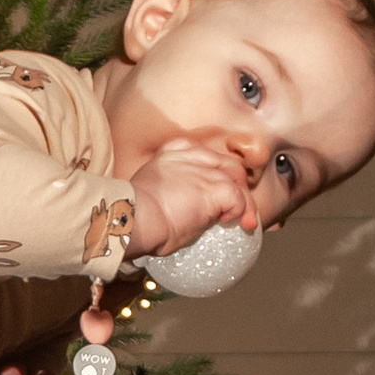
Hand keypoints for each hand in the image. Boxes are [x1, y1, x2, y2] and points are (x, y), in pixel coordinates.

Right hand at [127, 135, 256, 255]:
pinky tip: (228, 221)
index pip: (206, 156)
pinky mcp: (215, 189)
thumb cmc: (135, 215)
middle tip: (236, 209)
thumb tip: (184, 212)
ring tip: (242, 221)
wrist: (131, 218)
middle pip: (228, 165)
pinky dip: (238, 211)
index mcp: (173, 153)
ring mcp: (205, 171)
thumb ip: (172, 191)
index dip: (217, 173)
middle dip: (237, 185)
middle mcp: (192, 156)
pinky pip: (238, 198)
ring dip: (243, 202)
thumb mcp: (153, 191)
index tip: (216, 193)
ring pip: (238, 180)